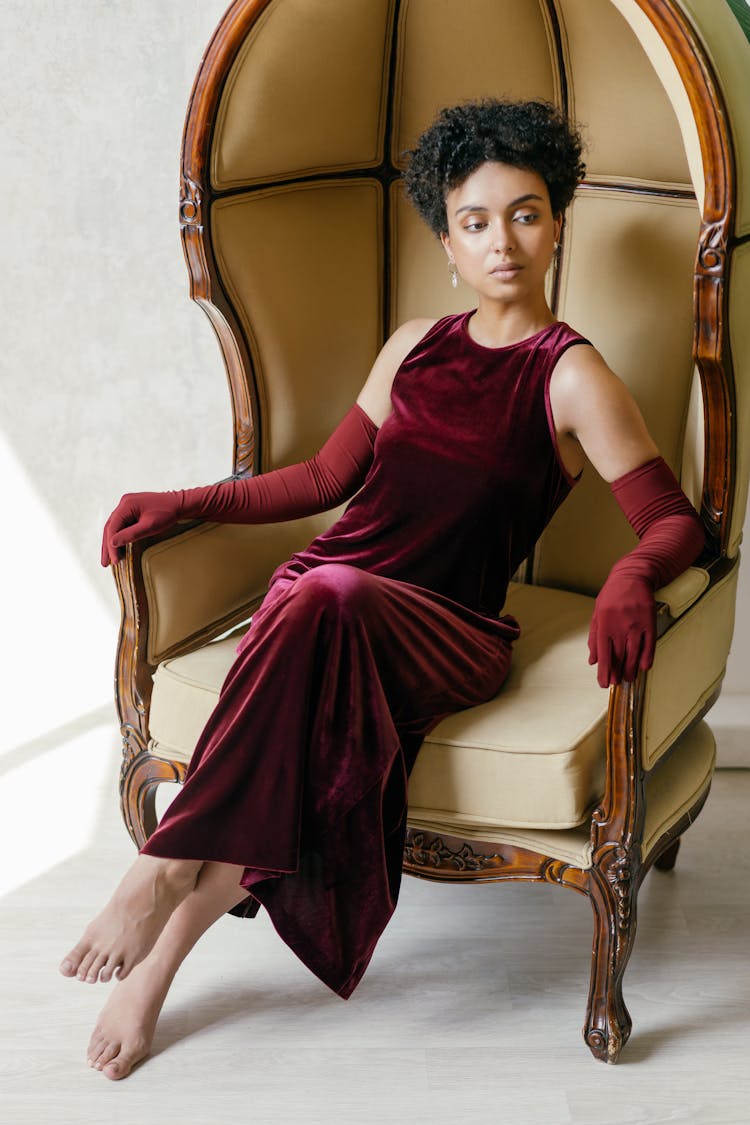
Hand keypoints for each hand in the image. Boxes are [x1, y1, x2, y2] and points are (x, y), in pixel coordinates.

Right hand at [101, 491, 181, 566]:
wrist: (179, 504)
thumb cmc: (167, 513)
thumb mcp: (149, 526)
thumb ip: (130, 534)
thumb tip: (112, 543)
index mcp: (126, 504)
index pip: (112, 528)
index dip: (111, 546)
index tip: (114, 561)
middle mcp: (124, 503)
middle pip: (110, 527)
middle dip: (107, 546)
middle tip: (105, 563)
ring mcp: (128, 505)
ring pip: (114, 526)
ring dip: (111, 542)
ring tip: (108, 559)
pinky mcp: (132, 509)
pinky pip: (122, 524)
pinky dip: (119, 536)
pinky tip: (117, 547)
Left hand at [587, 571, 655, 687]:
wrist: (632, 576)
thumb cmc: (612, 595)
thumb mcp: (597, 614)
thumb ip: (594, 638)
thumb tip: (593, 660)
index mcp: (604, 624)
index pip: (603, 654)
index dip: (604, 671)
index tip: (604, 683)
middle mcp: (620, 626)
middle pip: (619, 657)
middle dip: (617, 673)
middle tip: (617, 683)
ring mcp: (636, 624)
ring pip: (634, 653)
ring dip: (631, 669)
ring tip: (628, 678)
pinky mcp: (650, 622)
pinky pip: (650, 644)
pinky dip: (647, 657)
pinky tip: (644, 667)